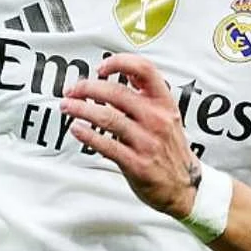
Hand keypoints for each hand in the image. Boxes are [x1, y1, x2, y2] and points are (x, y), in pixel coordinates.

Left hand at [61, 53, 200, 218]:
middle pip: (117, 93)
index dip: (119, 63)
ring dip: (81, 109)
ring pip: (108, 117)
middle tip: (72, 90)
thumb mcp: (166, 115)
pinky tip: (76, 129)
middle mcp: (157, 119)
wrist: (183, 187)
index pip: (144, 70)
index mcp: (164, 103)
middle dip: (88, 88)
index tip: (100, 68)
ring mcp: (147, 142)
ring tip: (67, 106)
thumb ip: (144, 94)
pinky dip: (87, 135)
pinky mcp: (137, 164)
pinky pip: (107, 145)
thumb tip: (120, 71)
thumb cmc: (169, 149)